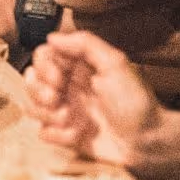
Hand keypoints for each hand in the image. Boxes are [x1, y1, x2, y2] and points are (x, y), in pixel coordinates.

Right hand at [23, 29, 179, 172]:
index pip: (43, 56)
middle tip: (58, 98)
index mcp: (79, 67)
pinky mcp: (66, 135)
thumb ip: (84, 44)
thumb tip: (52, 37)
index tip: (59, 78)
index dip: (44, 67)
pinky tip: (77, 135)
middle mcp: (69, 87)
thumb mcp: (115, 64)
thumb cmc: (136, 103)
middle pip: (31, 80)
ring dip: (48, 113)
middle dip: (40, 91)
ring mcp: (66, 111)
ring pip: (33, 107)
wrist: (148, 142)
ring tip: (71, 118)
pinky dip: (58, 135)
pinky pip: (43, 133)